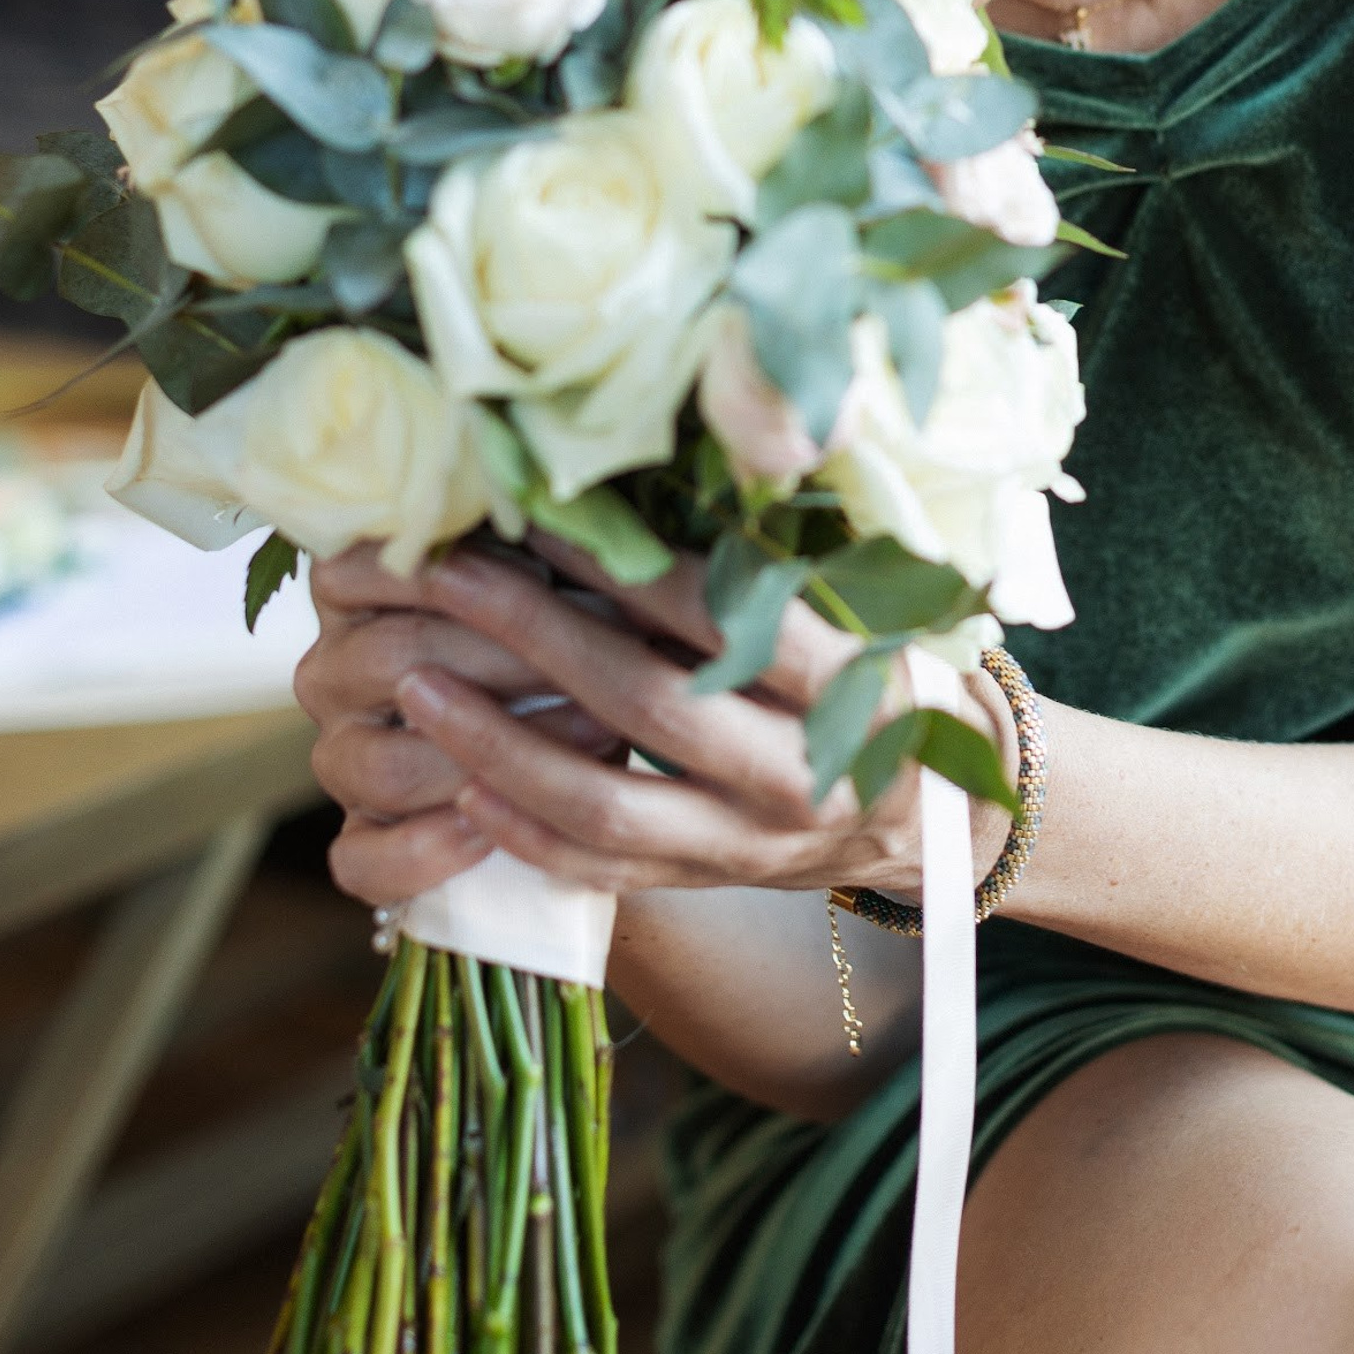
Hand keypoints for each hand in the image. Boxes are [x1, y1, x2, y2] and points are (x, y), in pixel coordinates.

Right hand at [297, 534, 628, 906]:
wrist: (571, 751)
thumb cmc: (562, 637)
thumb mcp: (548, 577)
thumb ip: (539, 547)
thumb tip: (578, 518)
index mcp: (354, 588)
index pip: (364, 568)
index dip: (456, 573)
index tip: (547, 576)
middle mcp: (330, 670)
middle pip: (394, 660)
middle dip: (506, 662)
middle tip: (598, 665)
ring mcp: (339, 758)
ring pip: (384, 766)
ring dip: (491, 756)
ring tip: (593, 736)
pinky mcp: (357, 841)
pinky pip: (363, 859)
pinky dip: (429, 849)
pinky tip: (494, 828)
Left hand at [372, 541, 1016, 910]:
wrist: (936, 813)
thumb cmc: (889, 674)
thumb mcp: (875, 605)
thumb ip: (780, 556)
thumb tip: (662, 470)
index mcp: (854, 683)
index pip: (724, 619)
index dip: (626, 567)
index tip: (540, 515)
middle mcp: (804, 772)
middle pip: (651, 706)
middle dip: (537, 637)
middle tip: (451, 576)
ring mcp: (752, 843)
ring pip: (607, 805)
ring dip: (500, 745)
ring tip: (417, 686)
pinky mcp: (711, 884)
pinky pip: (604, 873)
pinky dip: (526, 832)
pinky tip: (460, 784)